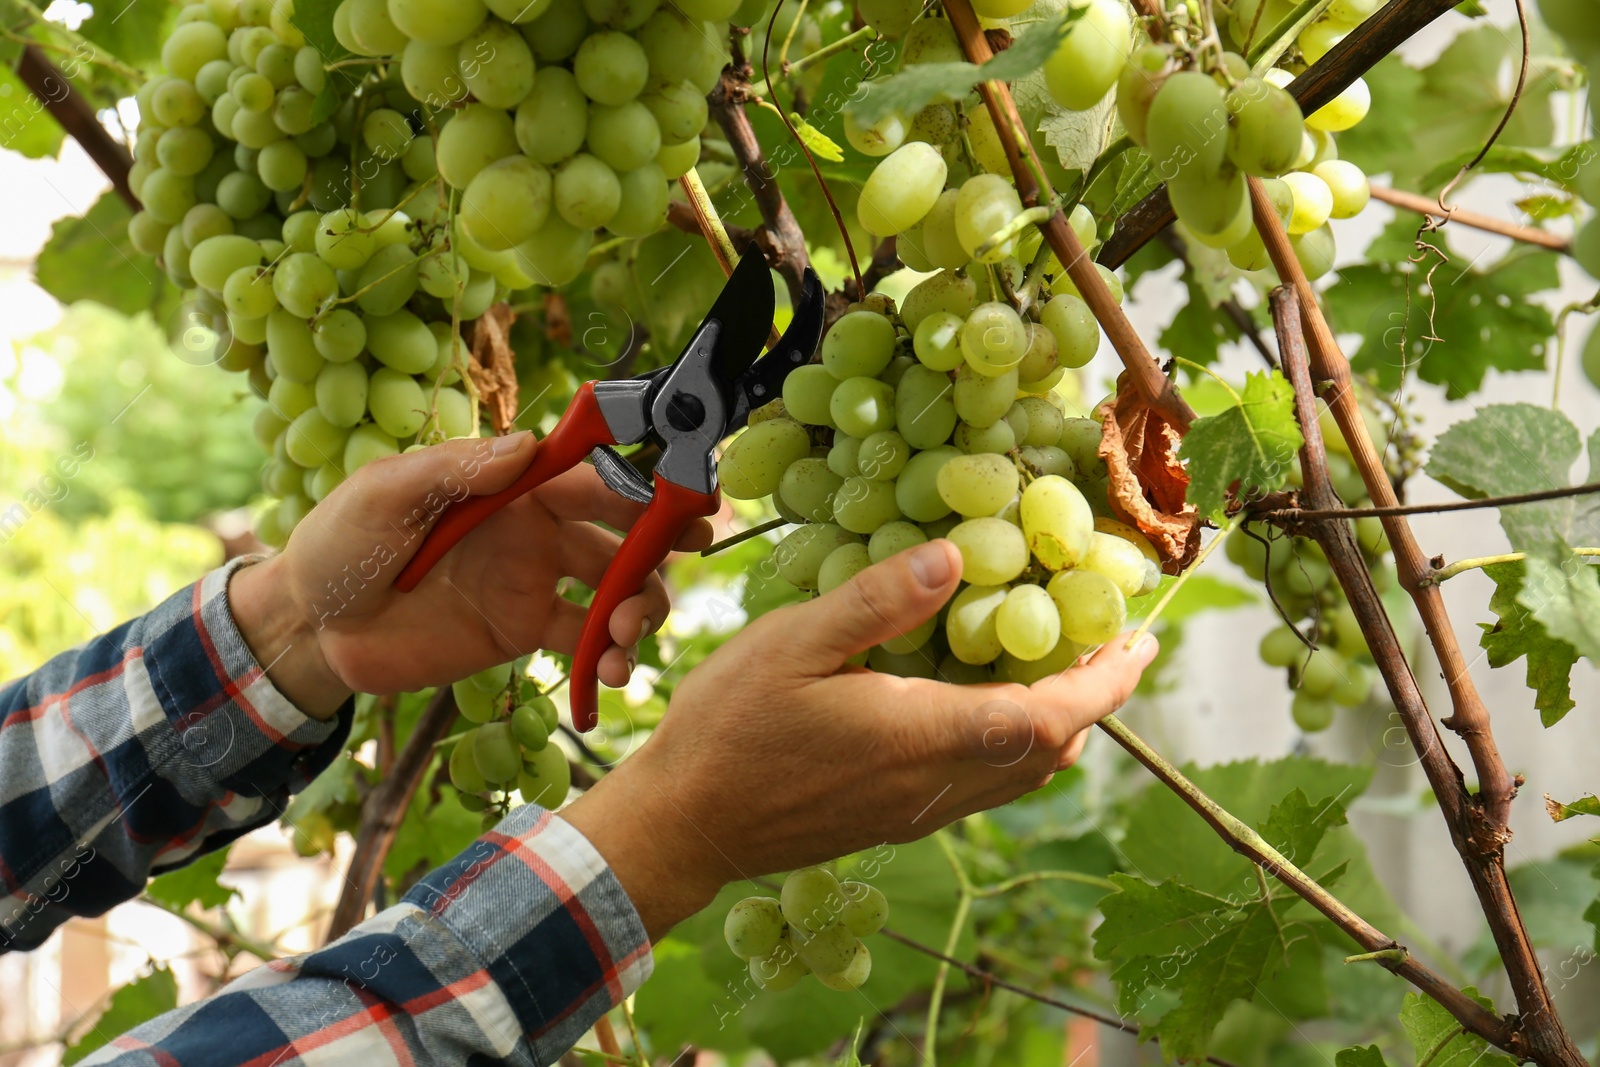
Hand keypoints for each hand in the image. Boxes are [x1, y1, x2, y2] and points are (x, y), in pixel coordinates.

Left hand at [229, 433, 712, 717]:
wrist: (313, 627)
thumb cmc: (342, 542)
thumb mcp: (387, 494)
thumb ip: (456, 471)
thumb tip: (529, 445)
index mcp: (509, 486)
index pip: (590, 475)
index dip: (642, 481)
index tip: (688, 495)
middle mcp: (535, 529)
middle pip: (620, 531)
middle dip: (663, 542)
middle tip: (690, 554)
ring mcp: (534, 581)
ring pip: (615, 588)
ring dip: (640, 606)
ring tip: (628, 637)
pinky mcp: (524, 632)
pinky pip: (584, 641)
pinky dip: (609, 656)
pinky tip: (611, 674)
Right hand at [562, 539, 1158, 939]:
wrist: (686, 824)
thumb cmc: (729, 725)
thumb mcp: (793, 642)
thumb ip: (878, 602)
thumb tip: (958, 558)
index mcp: (918, 737)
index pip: (1045, 718)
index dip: (1103, 683)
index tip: (1140, 642)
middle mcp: (933, 785)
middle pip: (1047, 752)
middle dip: (1094, 700)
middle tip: (1114, 644)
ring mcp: (916, 812)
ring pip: (1020, 778)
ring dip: (1058, 726)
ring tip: (1066, 670)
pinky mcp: (895, 823)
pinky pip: (983, 788)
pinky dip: (1013, 746)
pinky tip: (987, 708)